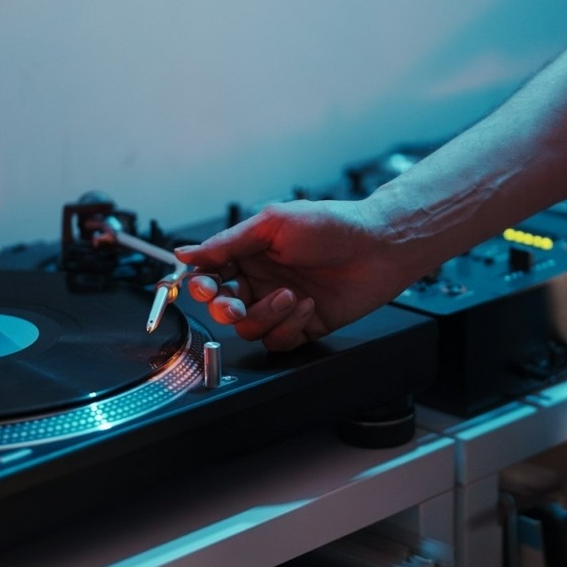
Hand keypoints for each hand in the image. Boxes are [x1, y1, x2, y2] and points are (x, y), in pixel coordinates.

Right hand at [174, 199, 426, 350]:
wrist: (379, 247)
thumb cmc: (332, 226)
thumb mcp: (273, 225)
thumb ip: (226, 243)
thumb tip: (186, 253)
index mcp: (249, 254)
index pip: (210, 276)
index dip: (201, 286)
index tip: (203, 287)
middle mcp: (262, 281)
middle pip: (223, 309)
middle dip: (225, 309)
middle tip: (235, 304)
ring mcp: (281, 306)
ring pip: (248, 329)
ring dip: (265, 315)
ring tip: (290, 295)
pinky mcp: (303, 326)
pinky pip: (278, 340)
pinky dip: (290, 326)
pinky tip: (308, 306)